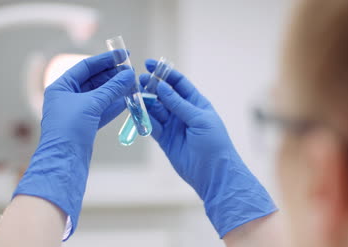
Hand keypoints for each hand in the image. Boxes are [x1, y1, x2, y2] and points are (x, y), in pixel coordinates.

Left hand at [13, 51, 134, 240]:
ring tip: (133, 84)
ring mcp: (77, 112)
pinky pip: (102, 110)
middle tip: (131, 71)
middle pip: (93, 80)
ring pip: (100, 96)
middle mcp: (67, 97)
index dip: (105, 59)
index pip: (85, 67)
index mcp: (61, 87)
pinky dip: (114, 105)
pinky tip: (128, 100)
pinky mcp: (85, 125)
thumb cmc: (69, 129)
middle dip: (112, 75)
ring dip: (116, 90)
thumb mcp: (91, 104)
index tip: (123, 54)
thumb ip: (111, 88)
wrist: (64, 162)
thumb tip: (128, 74)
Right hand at [140, 59, 276, 237]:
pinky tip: (135, 112)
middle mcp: (183, 113)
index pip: (179, 84)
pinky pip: (151, 125)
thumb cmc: (214, 144)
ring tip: (133, 95)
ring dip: (145, 102)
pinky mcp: (165, 140)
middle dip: (151, 87)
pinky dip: (143, 119)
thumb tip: (161, 87)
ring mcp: (173, 126)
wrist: (213, 174)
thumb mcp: (199, 119)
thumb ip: (179, 104)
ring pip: (155, 110)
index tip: (150, 65)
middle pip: (164, 95)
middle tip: (138, 81)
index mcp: (196, 104)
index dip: (165, 74)